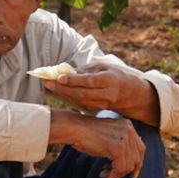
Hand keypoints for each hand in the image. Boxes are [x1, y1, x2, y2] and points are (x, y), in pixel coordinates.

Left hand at [37, 59, 151, 122]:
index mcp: (110, 80)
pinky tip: (57, 93)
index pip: (89, 81)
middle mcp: (106, 94)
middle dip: (63, 89)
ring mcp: (102, 104)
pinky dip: (67, 99)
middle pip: (81, 93)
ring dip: (62, 95)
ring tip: (49, 87)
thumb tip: (70, 72)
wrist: (131, 95)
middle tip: (47, 82)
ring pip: (79, 101)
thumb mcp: (105, 67)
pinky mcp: (97, 110)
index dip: (74, 80)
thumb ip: (88, 69)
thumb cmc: (116, 76)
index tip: (59, 77)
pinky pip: (80, 105)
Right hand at [50, 110, 146, 177]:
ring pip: (129, 165)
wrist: (74, 128)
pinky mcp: (117, 147)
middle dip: (127, 171)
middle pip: (137, 158)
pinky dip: (114, 177)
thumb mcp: (108, 136)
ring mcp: (124, 138)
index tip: (132, 174)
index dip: (137, 163)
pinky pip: (121, 168)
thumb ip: (119, 144)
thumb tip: (128, 164)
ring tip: (105, 176)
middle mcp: (129, 130)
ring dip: (117, 175)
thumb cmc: (86, 134)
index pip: (140, 148)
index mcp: (128, 126)